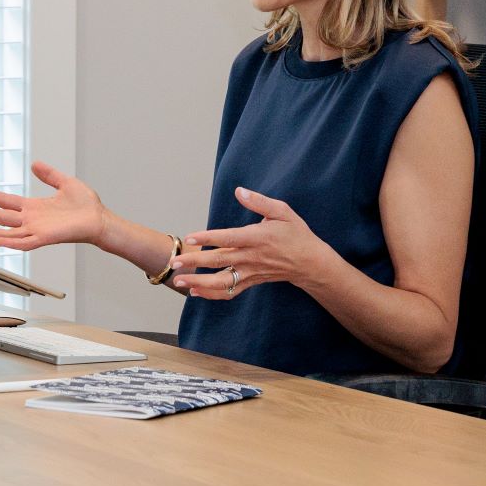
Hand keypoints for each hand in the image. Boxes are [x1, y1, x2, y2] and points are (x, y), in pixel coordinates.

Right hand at [0, 160, 104, 250]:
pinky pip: (24, 242)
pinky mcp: (45, 238)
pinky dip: (11, 242)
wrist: (99, 219)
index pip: (6, 201)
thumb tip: (34, 164)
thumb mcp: (65, 183)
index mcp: (34, 207)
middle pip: (1, 216)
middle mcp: (31, 220)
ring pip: (7, 232)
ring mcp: (36, 230)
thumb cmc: (86, 205)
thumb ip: (49, 175)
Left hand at [166, 187, 332, 299]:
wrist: (310, 263)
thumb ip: (260, 202)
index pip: (229, 238)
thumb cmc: (296, 234)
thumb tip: (239, 191)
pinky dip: (212, 294)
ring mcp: (250, 272)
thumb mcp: (283, 212)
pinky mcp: (251, 282)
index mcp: (257, 238)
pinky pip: (230, 291)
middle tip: (174, 262)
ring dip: (199, 282)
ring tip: (179, 280)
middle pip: (219, 261)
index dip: (209, 238)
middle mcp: (251, 257)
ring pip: (222, 281)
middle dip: (194, 262)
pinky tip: (195, 291)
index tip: (190, 237)